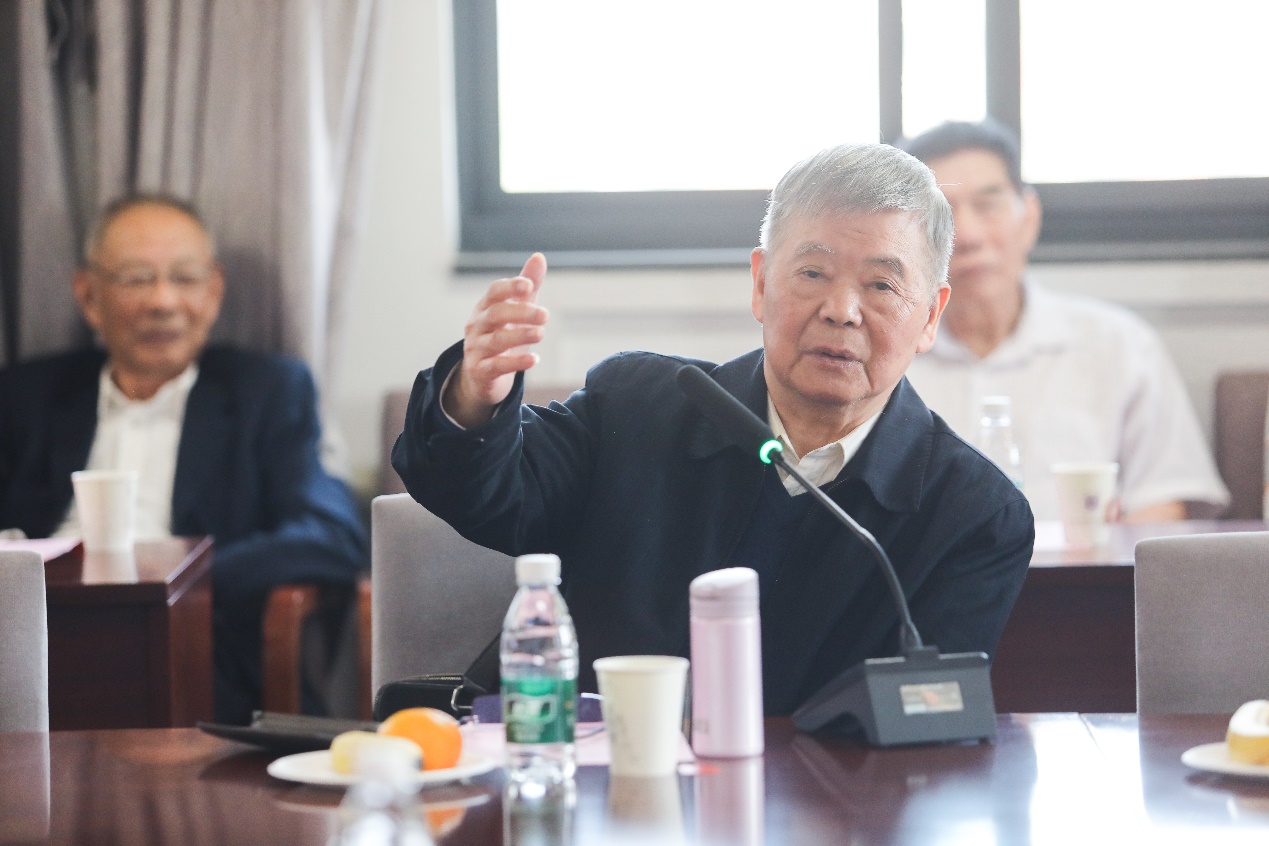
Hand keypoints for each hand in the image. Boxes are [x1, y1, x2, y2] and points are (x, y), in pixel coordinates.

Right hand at [443, 253, 548, 427]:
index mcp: (485, 308)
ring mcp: (476, 349)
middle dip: (521, 313)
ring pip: (496, 340)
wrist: (480, 376)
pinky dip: (516, 362)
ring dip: (520, 335)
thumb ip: (526, 287)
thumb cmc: (500, 336)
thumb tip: (539, 256)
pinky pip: (497, 366)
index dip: (510, 287)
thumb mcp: (514, 312)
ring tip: (541, 333)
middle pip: (496, 314)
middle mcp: (477, 326)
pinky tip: (534, 360)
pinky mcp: (480, 371)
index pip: (494, 292)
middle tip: (545, 316)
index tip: (529, 286)